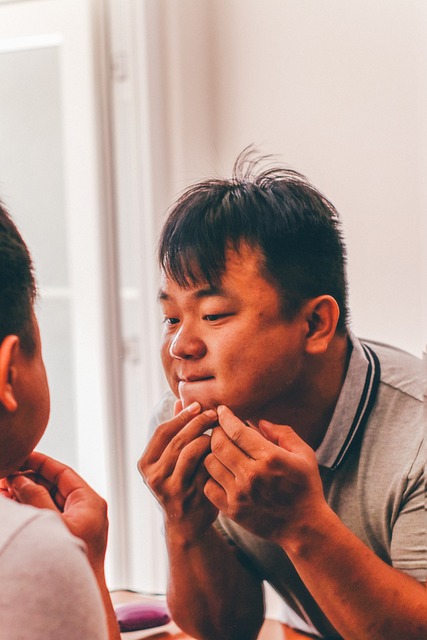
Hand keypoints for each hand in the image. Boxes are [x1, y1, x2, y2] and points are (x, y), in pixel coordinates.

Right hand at [6, 452, 107, 569]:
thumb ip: (35, 498)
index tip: (22, 455)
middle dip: (28, 479)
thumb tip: (20, 478)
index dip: (41, 463)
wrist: (75, 596)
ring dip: (26, 494)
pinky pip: (48, 514)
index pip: (63, 473)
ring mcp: (77, 522)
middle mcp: (86, 509)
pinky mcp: (68, 534)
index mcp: (90, 502)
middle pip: (54, 485)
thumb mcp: (51, 522)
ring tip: (3, 488)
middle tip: (6, 475)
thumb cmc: (71, 560)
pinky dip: (31, 508)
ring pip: (48, 500)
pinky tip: (12, 503)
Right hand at [138, 401, 218, 537]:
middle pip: (178, 439)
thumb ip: (174, 432)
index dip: (181, 416)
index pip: (163, 431)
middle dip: (198, 422)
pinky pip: (204, 467)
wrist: (187, 524)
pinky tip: (222, 448)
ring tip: (218, 430)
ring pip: (191, 451)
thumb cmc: (180, 483)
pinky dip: (214, 454)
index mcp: (146, 464)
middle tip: (213, 413)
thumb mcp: (170, 460)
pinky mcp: (190, 496)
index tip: (198, 406)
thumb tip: (179, 401)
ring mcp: (171, 488)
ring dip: (207, 436)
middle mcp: (154, 477)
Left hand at [204, 405, 326, 545]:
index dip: (225, 417)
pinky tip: (220, 472)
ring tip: (219, 450)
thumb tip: (259, 422)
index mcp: (270, 457)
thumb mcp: (304, 454)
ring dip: (212, 453)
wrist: (304, 527)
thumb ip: (283, 433)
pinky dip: (211, 476)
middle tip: (218, 428)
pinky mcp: (232, 511)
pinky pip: (208, 486)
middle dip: (215, 431)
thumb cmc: (305, 486)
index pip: (237, 431)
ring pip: (210, 463)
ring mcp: (240, 494)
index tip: (222, 410)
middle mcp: (252, 475)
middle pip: (218, 444)